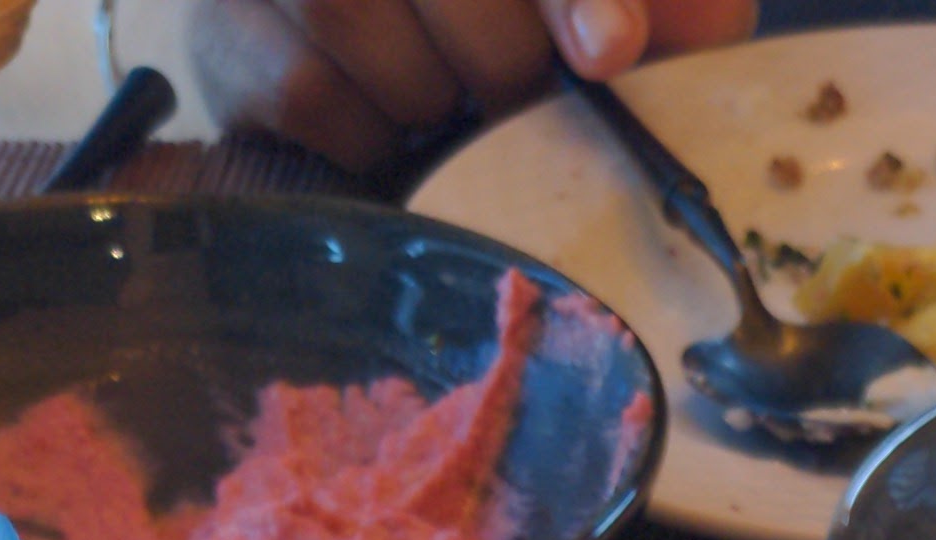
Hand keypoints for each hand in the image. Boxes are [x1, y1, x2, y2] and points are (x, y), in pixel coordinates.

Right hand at [193, 0, 756, 173]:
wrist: (320, 23)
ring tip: (444, 91)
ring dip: (432, 94)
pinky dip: (370, 131)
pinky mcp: (221, 24)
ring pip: (353, 19)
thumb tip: (714, 22)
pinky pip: (310, 96)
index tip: (609, 48)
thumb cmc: (483, 8)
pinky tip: (388, 114)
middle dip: (501, 56)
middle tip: (513, 81)